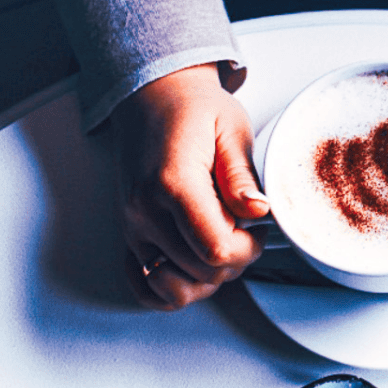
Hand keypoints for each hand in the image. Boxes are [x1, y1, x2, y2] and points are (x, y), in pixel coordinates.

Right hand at [109, 64, 268, 309]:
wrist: (151, 98)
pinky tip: (191, 264)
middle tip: (241, 228)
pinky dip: (170, 288)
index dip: (248, 249)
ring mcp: (133, 227)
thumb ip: (242, 175)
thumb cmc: (192, 110)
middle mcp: (145, 211)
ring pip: (178, 289)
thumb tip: (258, 211)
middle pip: (202, 274)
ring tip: (218, 241)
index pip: (216, 250)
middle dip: (234, 260)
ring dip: (208, 276)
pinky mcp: (129, 236)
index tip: (255, 227)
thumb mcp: (230, 128)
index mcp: (173, 183)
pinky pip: (145, 288)